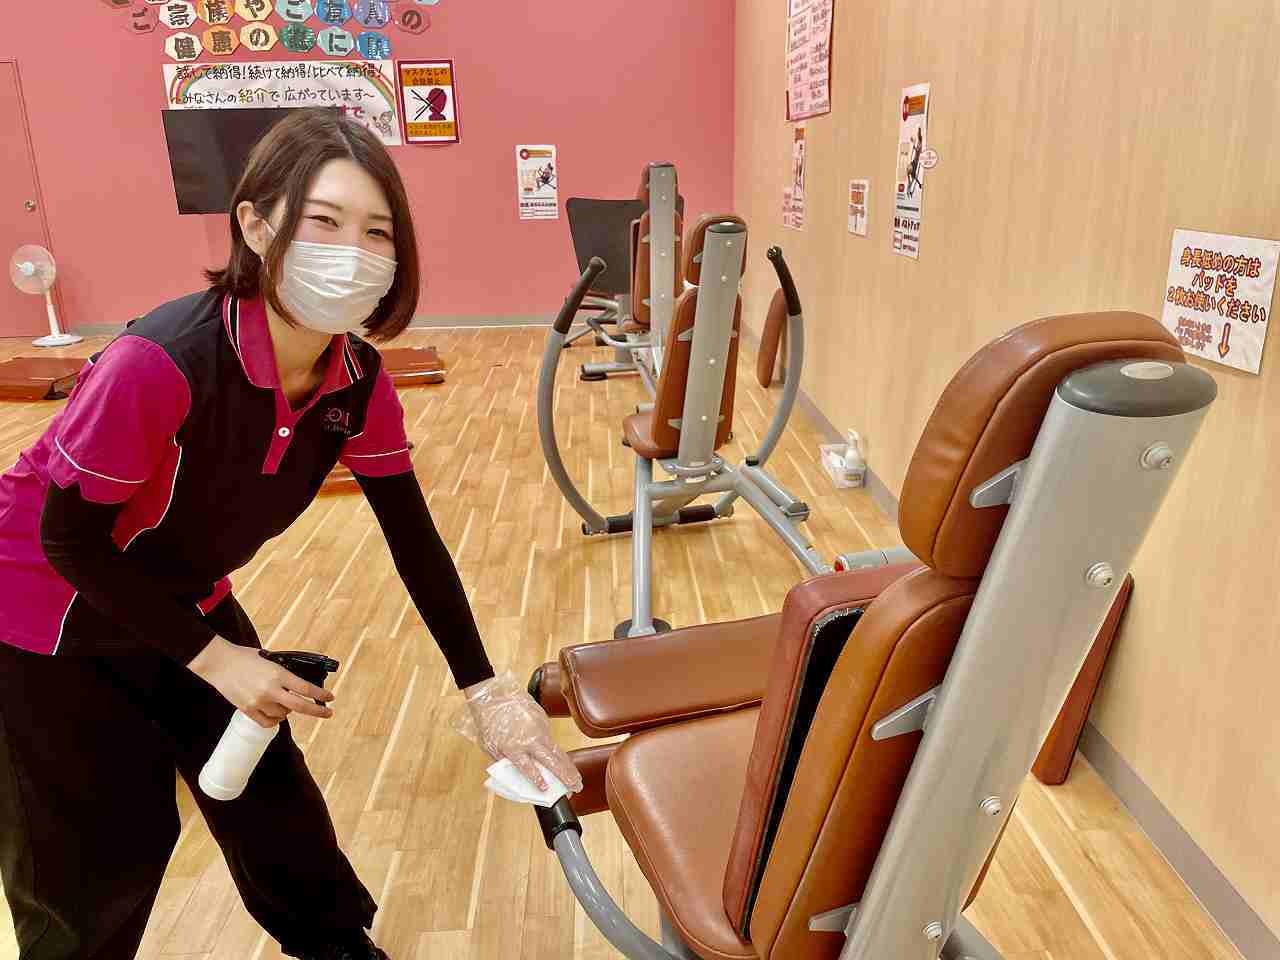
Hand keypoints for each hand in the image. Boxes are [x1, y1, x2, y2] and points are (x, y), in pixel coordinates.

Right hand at [189, 637, 334, 727]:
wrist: (219, 663)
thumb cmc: (244, 657)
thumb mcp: (269, 659)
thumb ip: (283, 673)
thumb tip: (298, 683)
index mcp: (277, 674)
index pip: (305, 688)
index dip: (321, 695)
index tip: (330, 698)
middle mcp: (270, 690)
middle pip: (300, 706)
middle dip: (317, 711)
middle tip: (328, 713)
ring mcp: (258, 701)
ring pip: (283, 714)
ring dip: (288, 711)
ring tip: (284, 702)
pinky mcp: (247, 710)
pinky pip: (268, 722)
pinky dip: (275, 720)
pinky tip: (276, 714)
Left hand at [458, 672, 582, 793]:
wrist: (496, 696)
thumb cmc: (489, 722)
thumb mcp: (490, 746)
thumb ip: (503, 761)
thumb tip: (515, 775)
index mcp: (513, 748)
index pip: (527, 767)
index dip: (537, 779)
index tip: (546, 789)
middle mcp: (529, 740)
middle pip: (551, 761)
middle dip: (565, 776)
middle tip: (576, 787)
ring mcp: (539, 730)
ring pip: (557, 752)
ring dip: (568, 767)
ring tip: (577, 779)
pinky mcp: (544, 722)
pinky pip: (553, 741)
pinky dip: (559, 754)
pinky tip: (565, 764)